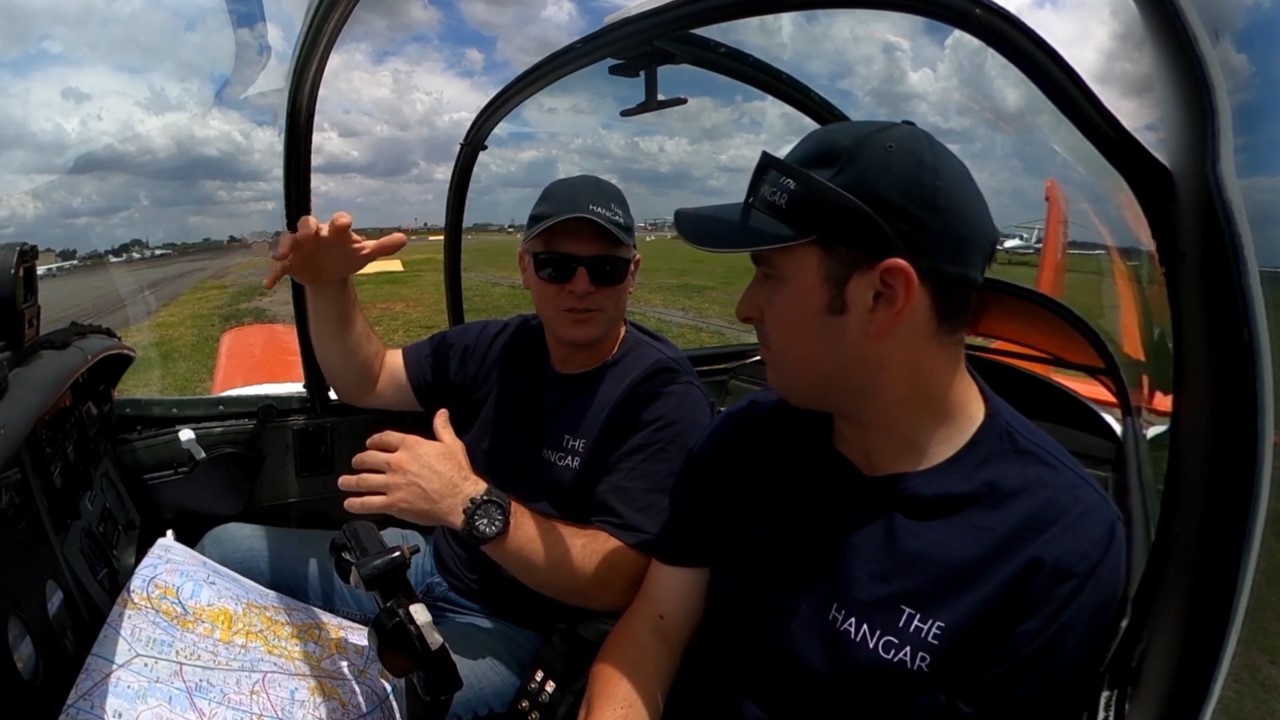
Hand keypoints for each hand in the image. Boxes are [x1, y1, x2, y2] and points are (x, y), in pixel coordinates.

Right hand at [264, 211, 407, 288]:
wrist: (332, 271)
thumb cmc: (348, 256)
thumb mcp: (365, 254)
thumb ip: (382, 246)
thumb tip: (405, 238)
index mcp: (335, 231)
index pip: (337, 222)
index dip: (339, 222)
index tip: (342, 224)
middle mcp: (315, 234)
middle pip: (306, 223)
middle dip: (306, 228)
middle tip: (307, 234)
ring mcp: (299, 247)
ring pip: (287, 240)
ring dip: (284, 246)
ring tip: (281, 256)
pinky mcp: (289, 262)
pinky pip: (278, 266)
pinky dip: (273, 274)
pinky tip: (268, 284)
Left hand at [338, 409, 487, 528]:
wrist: (461, 499)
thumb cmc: (458, 473)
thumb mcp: (452, 445)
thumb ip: (443, 428)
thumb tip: (442, 412)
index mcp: (410, 446)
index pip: (384, 438)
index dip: (374, 440)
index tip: (370, 444)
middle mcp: (397, 463)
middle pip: (368, 458)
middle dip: (359, 461)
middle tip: (355, 463)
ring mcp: (392, 484)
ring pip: (363, 481)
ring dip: (350, 481)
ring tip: (343, 482)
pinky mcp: (393, 504)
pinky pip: (369, 503)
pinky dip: (356, 504)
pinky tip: (349, 504)